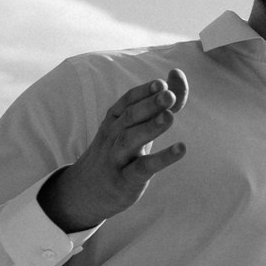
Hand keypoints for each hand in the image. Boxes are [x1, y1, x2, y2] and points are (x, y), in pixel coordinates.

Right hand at [37, 70, 189, 233]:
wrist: (84, 191)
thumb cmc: (118, 152)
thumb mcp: (135, 126)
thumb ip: (160, 102)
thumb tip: (177, 73)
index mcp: (115, 121)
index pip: (127, 101)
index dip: (144, 92)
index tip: (161, 83)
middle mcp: (113, 136)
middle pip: (130, 117)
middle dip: (149, 105)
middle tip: (168, 95)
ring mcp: (117, 159)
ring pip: (130, 140)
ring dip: (150, 128)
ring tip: (170, 117)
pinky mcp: (125, 181)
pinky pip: (141, 169)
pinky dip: (160, 159)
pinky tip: (180, 149)